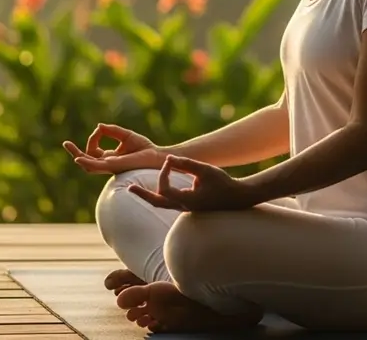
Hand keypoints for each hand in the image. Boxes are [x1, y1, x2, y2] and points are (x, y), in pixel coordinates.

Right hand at [63, 123, 165, 173]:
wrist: (156, 156)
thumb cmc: (144, 148)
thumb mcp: (126, 135)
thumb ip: (112, 131)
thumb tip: (98, 126)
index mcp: (110, 157)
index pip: (94, 150)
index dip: (93, 138)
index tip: (99, 130)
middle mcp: (108, 163)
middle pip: (87, 160)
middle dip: (75, 152)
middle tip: (66, 143)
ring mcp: (110, 166)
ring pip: (88, 165)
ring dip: (78, 156)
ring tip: (68, 146)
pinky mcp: (113, 166)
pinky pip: (96, 166)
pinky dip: (86, 162)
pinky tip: (78, 158)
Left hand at [128, 155, 260, 211]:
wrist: (238, 198)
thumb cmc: (223, 183)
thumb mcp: (205, 170)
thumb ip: (186, 164)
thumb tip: (168, 158)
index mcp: (186, 200)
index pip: (165, 187)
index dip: (164, 172)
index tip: (170, 161)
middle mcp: (183, 206)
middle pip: (157, 203)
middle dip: (142, 194)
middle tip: (129, 188)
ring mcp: (186, 209)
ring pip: (162, 204)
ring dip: (150, 195)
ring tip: (137, 189)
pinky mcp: (189, 207)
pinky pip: (170, 202)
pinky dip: (160, 195)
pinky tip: (157, 188)